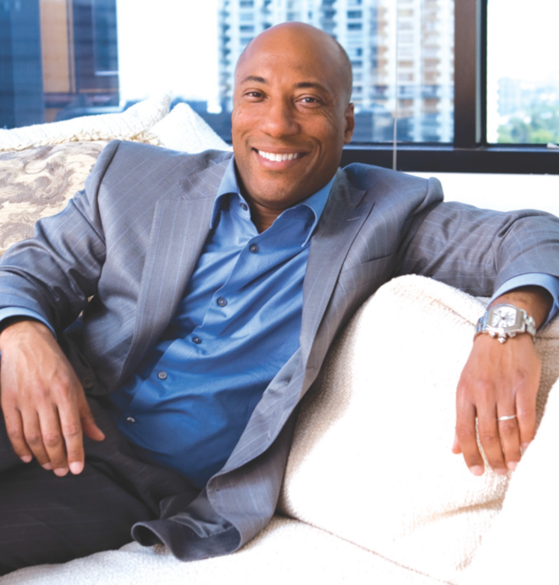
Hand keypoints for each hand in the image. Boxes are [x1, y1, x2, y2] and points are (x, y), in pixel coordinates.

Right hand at [0, 319, 104, 475]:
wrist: (26, 343)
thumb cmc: (55, 365)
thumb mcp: (76, 385)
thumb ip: (86, 414)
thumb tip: (98, 437)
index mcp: (65, 392)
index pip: (72, 429)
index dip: (75, 452)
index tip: (77, 469)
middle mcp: (45, 398)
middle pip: (51, 437)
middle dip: (58, 459)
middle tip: (62, 472)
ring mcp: (24, 400)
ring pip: (32, 437)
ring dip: (41, 456)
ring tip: (49, 466)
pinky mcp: (7, 401)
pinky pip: (13, 430)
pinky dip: (20, 447)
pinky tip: (28, 457)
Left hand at [453, 286, 551, 474]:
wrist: (501, 333)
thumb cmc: (480, 364)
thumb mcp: (464, 386)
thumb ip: (461, 417)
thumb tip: (454, 448)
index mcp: (463, 394)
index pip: (463, 431)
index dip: (469, 454)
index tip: (475, 471)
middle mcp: (482, 393)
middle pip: (486, 434)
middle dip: (493, 457)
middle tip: (498, 472)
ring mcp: (503, 389)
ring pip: (507, 428)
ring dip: (511, 451)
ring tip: (513, 465)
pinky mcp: (524, 385)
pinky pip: (526, 416)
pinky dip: (527, 434)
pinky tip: (527, 446)